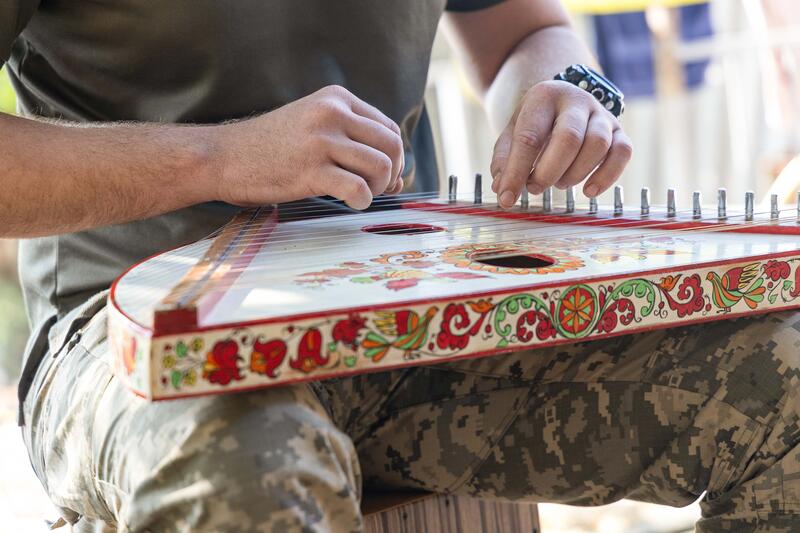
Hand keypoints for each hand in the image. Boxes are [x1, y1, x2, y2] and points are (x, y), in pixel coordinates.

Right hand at [211, 85, 404, 209]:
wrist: (224, 157)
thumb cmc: (271, 149)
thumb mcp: (313, 127)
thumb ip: (352, 141)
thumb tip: (399, 176)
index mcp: (336, 99)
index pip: (388, 128)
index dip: (394, 157)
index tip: (382, 176)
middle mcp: (332, 113)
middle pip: (392, 146)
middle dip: (392, 173)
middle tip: (377, 189)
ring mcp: (321, 140)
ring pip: (381, 166)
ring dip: (379, 188)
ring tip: (362, 194)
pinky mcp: (311, 169)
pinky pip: (359, 188)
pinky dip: (363, 200)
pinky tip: (352, 202)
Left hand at [490, 80, 632, 207]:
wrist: (561, 104)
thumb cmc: (534, 124)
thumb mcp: (511, 135)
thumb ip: (504, 162)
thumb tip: (503, 189)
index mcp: (543, 97)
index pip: (529, 137)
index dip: (517, 171)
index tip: (508, 198)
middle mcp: (577, 100)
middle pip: (569, 137)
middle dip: (549, 171)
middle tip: (535, 187)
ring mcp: (601, 114)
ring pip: (598, 145)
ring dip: (575, 174)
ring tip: (559, 183)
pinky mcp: (619, 130)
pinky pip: (623, 152)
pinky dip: (607, 176)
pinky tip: (588, 191)